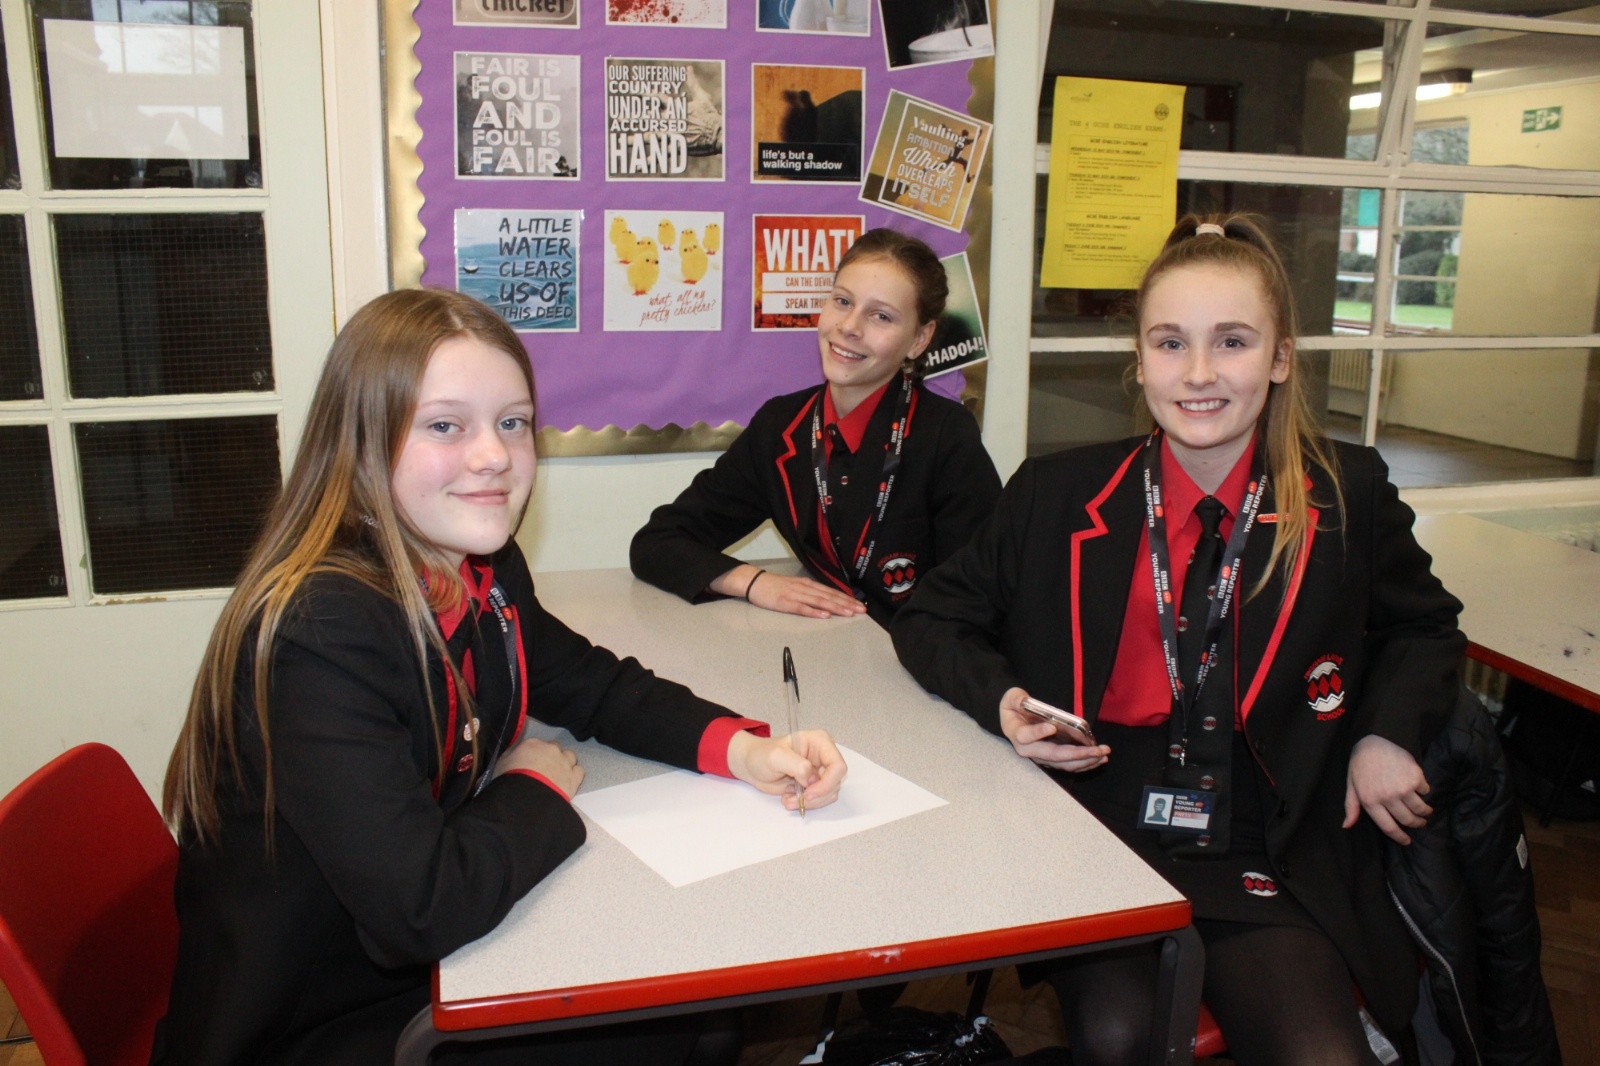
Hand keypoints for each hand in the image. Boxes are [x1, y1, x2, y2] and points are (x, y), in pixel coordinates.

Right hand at [495, 735, 584, 796]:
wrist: (525, 798)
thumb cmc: (508, 781)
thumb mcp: (500, 765)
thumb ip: (509, 757)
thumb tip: (512, 755)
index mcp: (532, 744)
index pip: (536, 744)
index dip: (535, 755)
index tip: (531, 764)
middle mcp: (550, 749)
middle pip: (554, 748)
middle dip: (551, 757)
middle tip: (544, 771)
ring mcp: (564, 762)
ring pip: (570, 756)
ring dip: (565, 763)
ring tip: (558, 776)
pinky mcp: (574, 777)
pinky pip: (579, 770)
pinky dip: (574, 775)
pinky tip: (568, 782)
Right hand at [710, 564, 865, 619]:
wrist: (755, 582)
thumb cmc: (776, 586)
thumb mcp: (796, 587)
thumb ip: (810, 593)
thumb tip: (827, 600)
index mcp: (808, 585)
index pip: (831, 592)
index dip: (846, 598)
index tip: (860, 605)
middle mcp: (805, 588)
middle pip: (829, 596)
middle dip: (846, 604)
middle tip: (861, 611)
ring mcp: (795, 595)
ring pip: (819, 601)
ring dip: (835, 607)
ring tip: (848, 613)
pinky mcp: (785, 603)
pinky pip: (802, 608)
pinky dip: (814, 612)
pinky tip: (824, 615)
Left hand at [726, 728, 847, 810]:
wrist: (752, 765)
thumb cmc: (762, 754)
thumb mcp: (776, 756)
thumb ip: (797, 765)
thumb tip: (813, 779)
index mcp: (820, 742)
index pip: (837, 765)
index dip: (827, 782)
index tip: (809, 793)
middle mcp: (824, 756)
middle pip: (835, 782)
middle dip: (817, 796)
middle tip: (797, 799)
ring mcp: (820, 771)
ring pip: (829, 794)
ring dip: (810, 802)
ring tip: (789, 799)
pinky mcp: (814, 784)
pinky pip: (820, 799)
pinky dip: (806, 804)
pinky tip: (790, 798)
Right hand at [999, 687, 1108, 772]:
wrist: (1013, 721)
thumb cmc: (1014, 708)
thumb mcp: (1011, 699)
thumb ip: (1016, 700)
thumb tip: (1023, 701)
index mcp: (1017, 734)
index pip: (1026, 736)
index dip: (1038, 732)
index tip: (1052, 727)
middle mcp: (1029, 750)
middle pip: (1054, 755)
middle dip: (1077, 754)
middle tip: (1097, 750)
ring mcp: (1042, 757)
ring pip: (1064, 764)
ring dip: (1085, 761)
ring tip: (1103, 754)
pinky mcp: (1052, 759)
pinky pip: (1069, 765)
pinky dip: (1085, 763)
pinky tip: (1099, 759)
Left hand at [1343, 734, 1431, 844]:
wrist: (1375, 740)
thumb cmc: (1361, 764)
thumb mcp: (1351, 785)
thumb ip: (1351, 807)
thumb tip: (1346, 826)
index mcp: (1371, 802)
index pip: (1388, 827)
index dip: (1399, 837)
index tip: (1407, 841)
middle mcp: (1388, 797)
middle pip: (1407, 820)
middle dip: (1416, 824)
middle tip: (1419, 823)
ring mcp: (1403, 788)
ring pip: (1420, 809)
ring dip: (1424, 812)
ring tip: (1425, 811)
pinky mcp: (1415, 777)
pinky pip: (1425, 791)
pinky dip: (1425, 792)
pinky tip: (1421, 790)